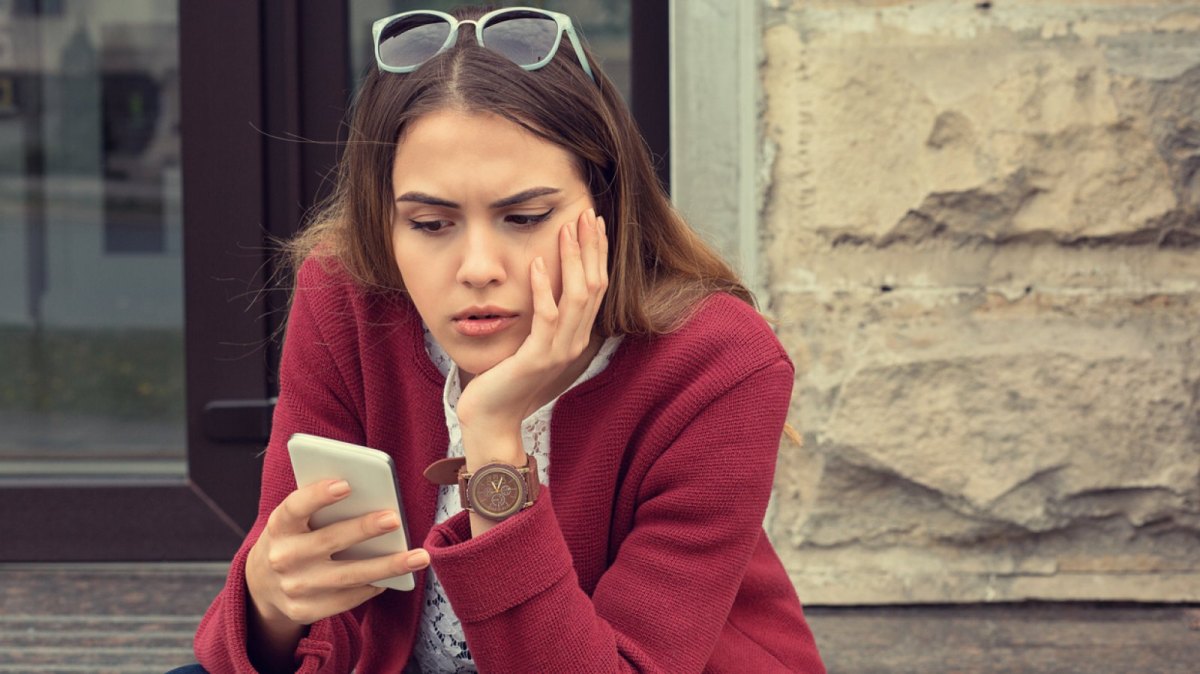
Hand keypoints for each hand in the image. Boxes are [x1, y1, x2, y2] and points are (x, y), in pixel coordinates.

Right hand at [246, 479, 429, 629]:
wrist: (261, 585)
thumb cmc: (293, 539)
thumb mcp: (295, 520)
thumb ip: (320, 508)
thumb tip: (369, 495)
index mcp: (279, 527)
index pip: (295, 508)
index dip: (318, 495)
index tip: (346, 484)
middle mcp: (282, 558)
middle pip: (328, 541)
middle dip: (363, 529)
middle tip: (394, 518)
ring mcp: (294, 588)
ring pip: (348, 576)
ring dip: (387, 566)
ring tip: (419, 556)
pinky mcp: (306, 611)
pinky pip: (348, 598)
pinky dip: (373, 586)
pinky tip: (393, 576)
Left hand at [455, 207, 608, 441]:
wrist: (493, 418)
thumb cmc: (504, 379)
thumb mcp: (529, 341)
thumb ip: (541, 316)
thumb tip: (540, 280)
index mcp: (576, 336)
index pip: (597, 287)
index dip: (597, 254)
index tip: (592, 223)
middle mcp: (575, 341)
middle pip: (595, 286)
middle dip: (591, 248)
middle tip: (586, 215)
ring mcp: (559, 351)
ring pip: (578, 297)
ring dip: (573, 260)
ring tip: (566, 230)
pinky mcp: (538, 358)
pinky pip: (547, 317)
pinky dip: (543, 287)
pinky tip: (536, 263)